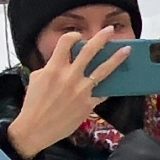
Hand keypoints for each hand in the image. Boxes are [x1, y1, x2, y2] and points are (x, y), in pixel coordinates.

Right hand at [7, 26, 128, 158]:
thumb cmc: (33, 104)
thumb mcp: (37, 79)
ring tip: (127, 49)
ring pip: (103, 70)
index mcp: (53, 69)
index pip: (66, 43)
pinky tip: (117, 81)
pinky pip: (102, 91)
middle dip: (101, 38)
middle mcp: (69, 77)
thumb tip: (62, 62)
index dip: (73, 36)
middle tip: (110, 30)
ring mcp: (81, 90)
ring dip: (116, 58)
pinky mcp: (88, 104)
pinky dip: (108, 86)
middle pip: (89, 52)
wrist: (35, 129)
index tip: (78, 36)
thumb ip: (51, 68)